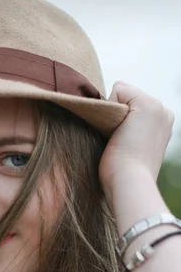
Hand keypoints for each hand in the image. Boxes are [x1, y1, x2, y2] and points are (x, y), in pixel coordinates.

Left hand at [98, 82, 174, 202]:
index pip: (131, 105)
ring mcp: (158, 107)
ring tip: (119, 138)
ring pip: (122, 94)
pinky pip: (118, 89)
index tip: (122, 144)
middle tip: (121, 142)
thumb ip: (124, 131)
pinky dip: (110, 105)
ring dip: (113, 113)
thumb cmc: (121, 175)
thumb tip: (107, 122)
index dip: (118, 120)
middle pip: (126, 97)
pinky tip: (116, 130)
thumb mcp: (127, 148)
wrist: (129, 183)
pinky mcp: (147, 104)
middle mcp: (165, 113)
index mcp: (162, 125)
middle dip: (117, 114)